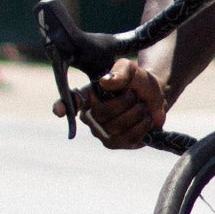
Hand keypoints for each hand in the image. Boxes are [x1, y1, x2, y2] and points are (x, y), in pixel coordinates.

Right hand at [51, 59, 166, 148]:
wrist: (155, 98)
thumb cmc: (137, 82)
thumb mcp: (131, 70)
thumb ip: (121, 71)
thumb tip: (106, 82)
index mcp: (88, 96)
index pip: (72, 101)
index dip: (63, 106)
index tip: (59, 111)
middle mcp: (90, 116)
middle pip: (102, 114)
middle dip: (125, 102)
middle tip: (134, 95)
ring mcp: (101, 133)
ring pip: (116, 127)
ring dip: (136, 113)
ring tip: (140, 106)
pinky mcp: (114, 144)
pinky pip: (128, 138)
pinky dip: (142, 126)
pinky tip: (144, 119)